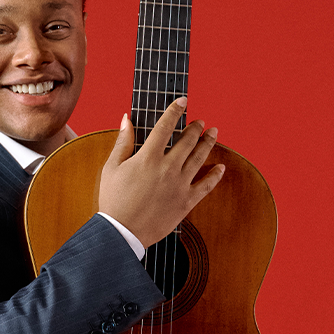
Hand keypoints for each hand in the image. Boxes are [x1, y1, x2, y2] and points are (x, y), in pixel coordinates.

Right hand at [97, 97, 225, 246]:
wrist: (123, 232)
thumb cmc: (113, 200)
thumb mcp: (111, 168)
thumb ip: (122, 142)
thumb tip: (126, 119)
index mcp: (148, 158)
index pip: (165, 126)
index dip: (175, 110)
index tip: (183, 100)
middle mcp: (167, 168)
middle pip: (187, 141)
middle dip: (195, 127)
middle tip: (201, 121)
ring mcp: (180, 185)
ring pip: (199, 158)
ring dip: (208, 143)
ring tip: (213, 133)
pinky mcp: (186, 202)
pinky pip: (206, 186)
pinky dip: (215, 175)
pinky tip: (221, 167)